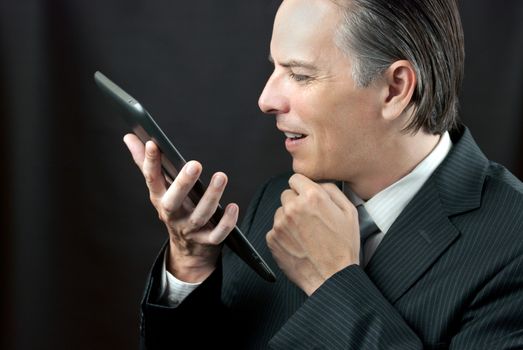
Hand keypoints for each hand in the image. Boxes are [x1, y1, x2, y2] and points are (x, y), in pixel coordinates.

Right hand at [123, 134, 238, 282]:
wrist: (187, 250)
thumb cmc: (175, 209)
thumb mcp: (159, 188)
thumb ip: (145, 163)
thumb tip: (129, 136)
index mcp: (159, 198)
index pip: (151, 179)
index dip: (150, 162)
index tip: (152, 143)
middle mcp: (172, 215)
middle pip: (173, 201)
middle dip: (183, 183)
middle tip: (195, 164)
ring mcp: (189, 229)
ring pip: (199, 216)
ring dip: (211, 197)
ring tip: (221, 177)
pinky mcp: (206, 240)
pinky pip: (217, 234)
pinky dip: (226, 222)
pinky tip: (233, 207)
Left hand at [266, 174, 359, 294]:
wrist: (331, 278)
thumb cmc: (343, 248)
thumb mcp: (349, 212)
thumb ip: (332, 190)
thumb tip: (319, 183)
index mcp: (312, 197)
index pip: (296, 178)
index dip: (303, 187)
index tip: (307, 196)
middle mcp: (293, 207)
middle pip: (287, 194)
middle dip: (296, 202)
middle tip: (310, 218)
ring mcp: (280, 224)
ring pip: (280, 212)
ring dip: (289, 218)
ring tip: (305, 233)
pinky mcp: (272, 239)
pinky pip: (275, 229)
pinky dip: (283, 234)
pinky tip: (298, 243)